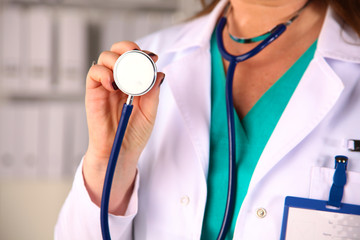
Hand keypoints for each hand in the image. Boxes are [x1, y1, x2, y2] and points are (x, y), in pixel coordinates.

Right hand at [83, 41, 164, 213]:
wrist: (119, 150)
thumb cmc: (134, 133)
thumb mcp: (150, 112)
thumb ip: (153, 92)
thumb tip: (160, 73)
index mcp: (134, 82)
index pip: (135, 58)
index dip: (142, 52)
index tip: (154, 57)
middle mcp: (119, 79)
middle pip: (118, 51)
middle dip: (128, 48)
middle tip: (137, 56)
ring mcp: (105, 84)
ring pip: (105, 57)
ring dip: (116, 59)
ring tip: (125, 76)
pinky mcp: (93, 91)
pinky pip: (94, 72)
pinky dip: (103, 72)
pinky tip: (113, 85)